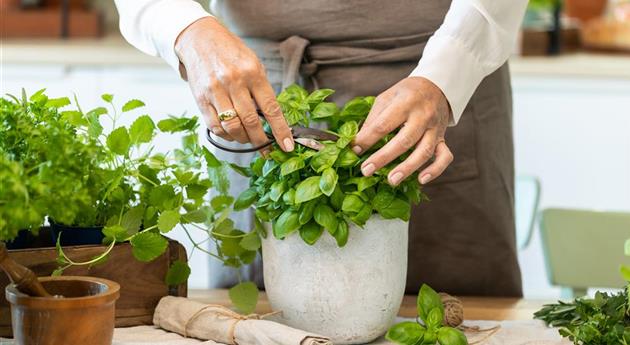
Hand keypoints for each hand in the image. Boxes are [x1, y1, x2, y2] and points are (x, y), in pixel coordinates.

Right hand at [175, 17, 293, 151]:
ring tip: (249, 139)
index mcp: (253, 73)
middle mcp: (234, 82)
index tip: (287, 146)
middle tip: (267, 148)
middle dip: (261, 141)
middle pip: (250, 122)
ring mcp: (215, 91)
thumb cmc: (231, 53)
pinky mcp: (200, 99)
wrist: (199, 39)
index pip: (271, 108)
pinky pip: (215, 126)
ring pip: (232, 127)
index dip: (280, 130)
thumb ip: (262, 90)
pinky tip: (233, 134)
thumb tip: (273, 119)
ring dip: (244, 139)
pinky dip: (226, 136)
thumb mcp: (253, 63)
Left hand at [352, 77, 452, 185]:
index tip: (354, 150)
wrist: (436, 86)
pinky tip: (422, 180)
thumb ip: (374, 119)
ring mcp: (435, 129)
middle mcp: (423, 116)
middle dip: (384, 158)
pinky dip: (435, 170)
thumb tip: (358, 142)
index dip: (367, 139)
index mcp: (406, 103)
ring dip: (407, 168)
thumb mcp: (387, 98)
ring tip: (391, 181)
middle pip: (404, 140)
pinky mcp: (442, 139)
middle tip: (366, 171)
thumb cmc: (406, 93)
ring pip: (424, 151)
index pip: (384, 124)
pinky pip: (444, 157)